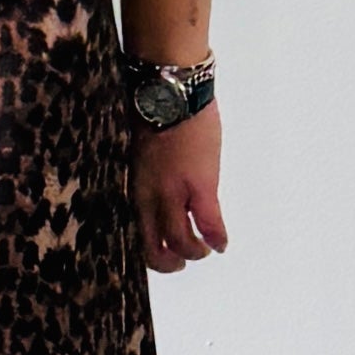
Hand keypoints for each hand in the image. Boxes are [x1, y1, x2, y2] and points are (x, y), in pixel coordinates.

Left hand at [130, 101, 225, 272]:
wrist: (168, 91)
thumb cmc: (152, 113)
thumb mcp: (141, 153)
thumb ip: (149, 177)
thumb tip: (159, 190)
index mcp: (134, 188)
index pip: (137, 234)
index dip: (150, 253)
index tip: (164, 255)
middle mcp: (149, 198)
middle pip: (155, 249)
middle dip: (170, 264)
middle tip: (183, 262)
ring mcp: (173, 194)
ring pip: (181, 243)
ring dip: (195, 253)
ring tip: (205, 250)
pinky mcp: (200, 185)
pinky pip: (208, 223)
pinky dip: (216, 238)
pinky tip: (220, 244)